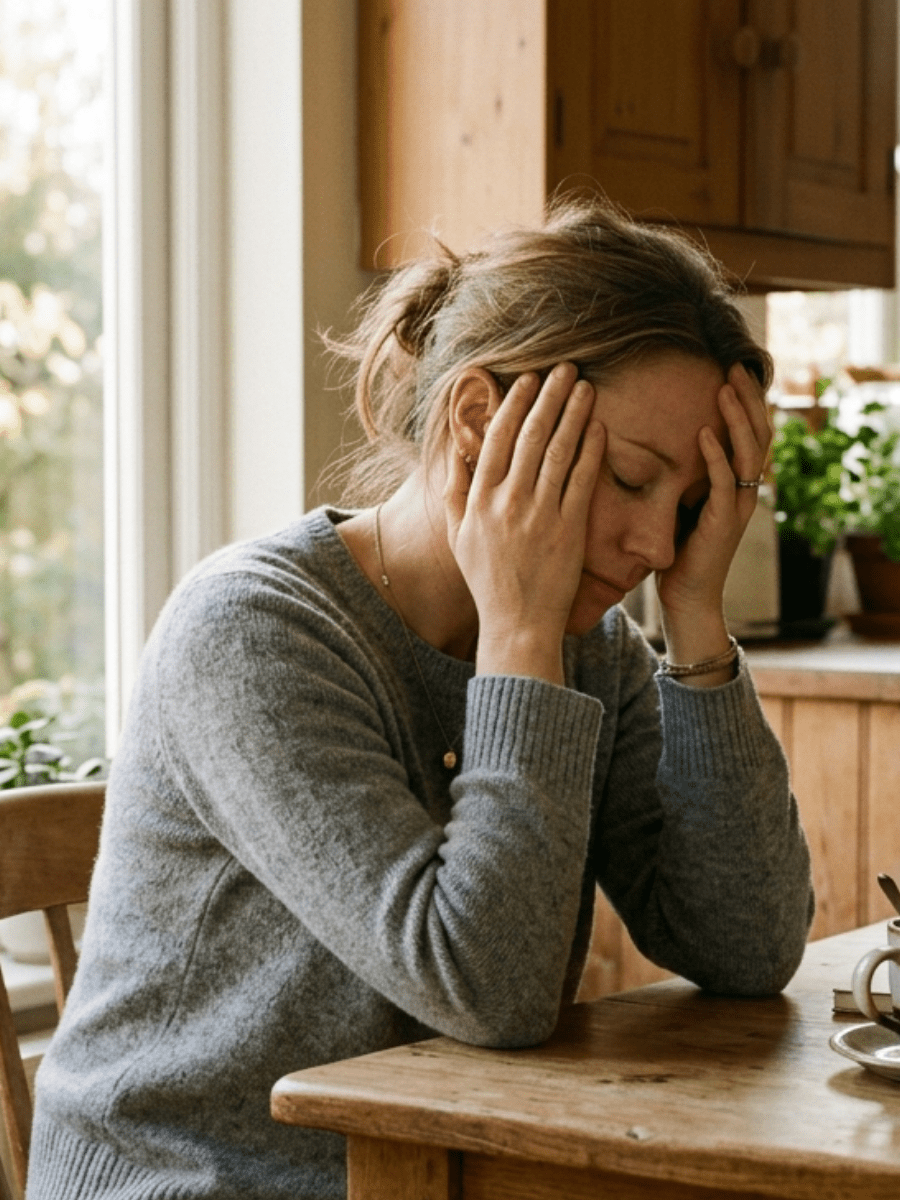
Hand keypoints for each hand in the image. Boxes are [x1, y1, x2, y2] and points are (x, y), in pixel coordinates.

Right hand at [444, 363, 603, 682]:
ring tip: (584, 387)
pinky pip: (582, 480)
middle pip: (531, 435)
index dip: (513, 404)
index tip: (527, 380)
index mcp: (479, 499)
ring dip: (573, 413)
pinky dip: (591, 450)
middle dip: (548, 396)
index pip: (497, 438)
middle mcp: (509, 501)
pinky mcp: (570, 528)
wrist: (517, 622)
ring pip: (559, 450)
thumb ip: (454, 490)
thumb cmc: (486, 580)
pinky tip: (599, 427)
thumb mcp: (457, 536)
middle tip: (564, 368)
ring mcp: (541, 514)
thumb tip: (456, 449)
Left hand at [658, 363, 771, 659]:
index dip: (744, 401)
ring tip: (725, 388)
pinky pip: (725, 484)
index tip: (728, 368)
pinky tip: (704, 435)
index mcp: (736, 484)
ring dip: (737, 419)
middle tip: (733, 365)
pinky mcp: (723, 525)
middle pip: (757, 434)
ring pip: (748, 454)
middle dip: (747, 399)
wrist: (686, 600)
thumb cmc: (679, 554)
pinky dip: (716, 457)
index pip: (749, 432)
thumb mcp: (681, 504)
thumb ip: (682, 474)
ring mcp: (738, 508)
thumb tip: (656, 440)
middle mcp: (744, 492)